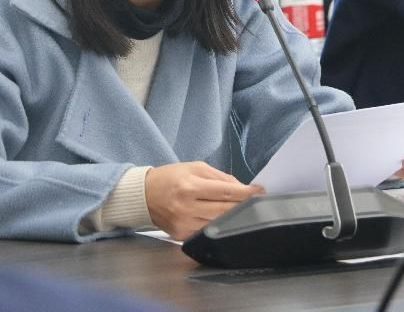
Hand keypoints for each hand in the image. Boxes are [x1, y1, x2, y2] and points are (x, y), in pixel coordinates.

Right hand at [145, 161, 263, 240]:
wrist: (143, 195)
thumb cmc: (170, 177)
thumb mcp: (194, 167)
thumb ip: (219, 177)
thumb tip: (242, 188)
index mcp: (190, 187)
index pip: (225, 192)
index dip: (246, 193)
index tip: (260, 191)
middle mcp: (186, 208)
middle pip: (225, 210)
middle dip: (243, 206)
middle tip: (256, 202)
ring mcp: (184, 224)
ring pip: (218, 223)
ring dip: (232, 216)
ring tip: (242, 209)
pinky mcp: (181, 235)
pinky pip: (206, 231)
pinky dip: (217, 225)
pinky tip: (224, 220)